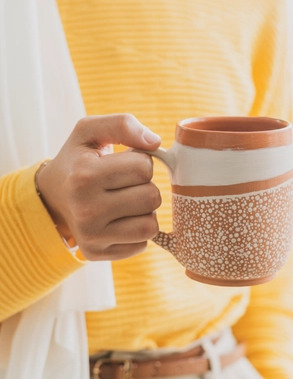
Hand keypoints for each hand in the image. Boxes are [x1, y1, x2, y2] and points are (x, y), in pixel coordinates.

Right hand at [36, 114, 161, 260]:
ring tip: (124, 202)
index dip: (140, 162)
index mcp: (84, 176)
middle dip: (144, 186)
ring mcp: (91, 236)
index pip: (144, 168)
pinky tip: (119, 219)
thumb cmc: (78, 160)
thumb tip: (155, 142)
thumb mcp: (90, 131)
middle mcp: (86, 210)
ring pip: (151, 225)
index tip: (123, 165)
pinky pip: (142, 243)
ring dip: (144, 211)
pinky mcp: (98, 254)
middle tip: (123, 184)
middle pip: (151, 197)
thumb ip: (123, 125)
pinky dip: (136, 230)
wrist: (52, 195)